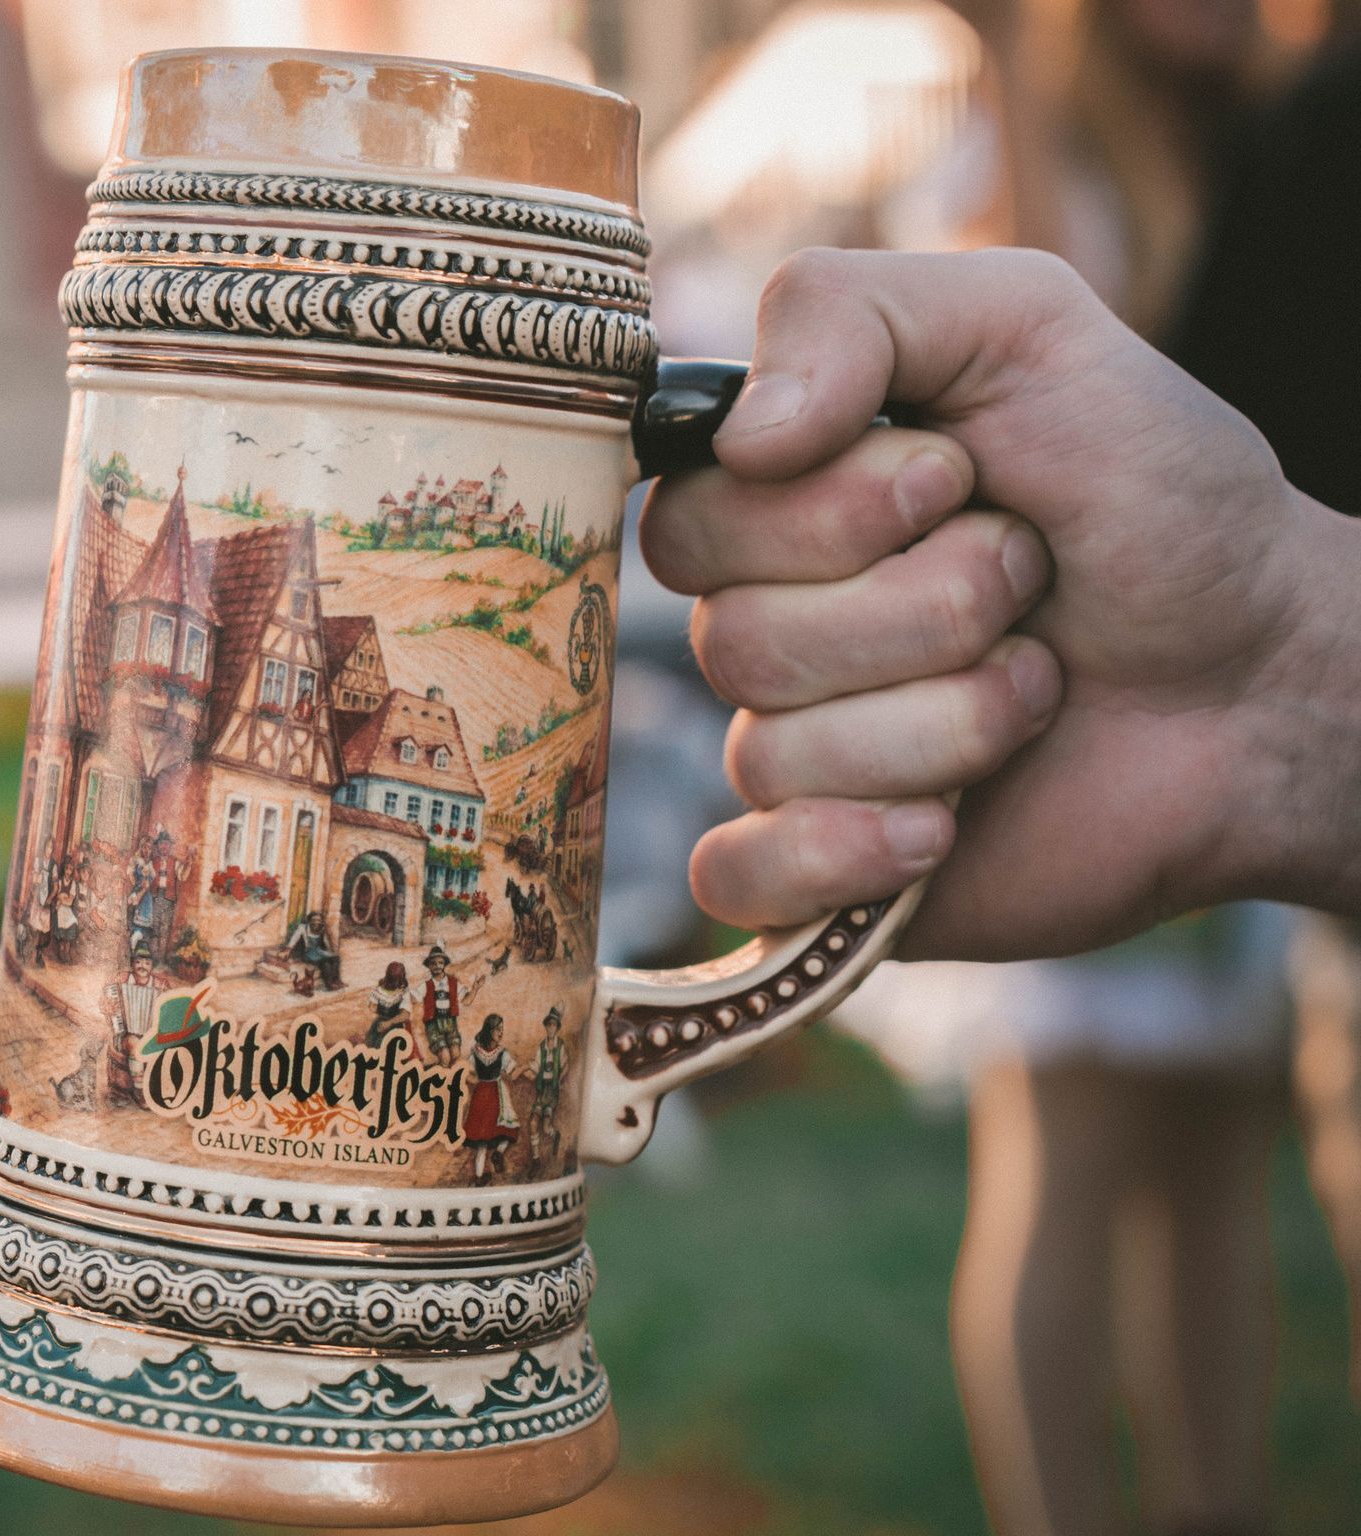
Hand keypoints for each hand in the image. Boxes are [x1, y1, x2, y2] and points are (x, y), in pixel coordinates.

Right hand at [640, 247, 1360, 959]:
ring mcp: (796, 756)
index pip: (686, 519)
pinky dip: (838, 853)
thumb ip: (850, 311)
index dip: (825, 512)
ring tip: (1040, 687)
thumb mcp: (1025, 327)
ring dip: (951, 718)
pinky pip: (741, 879)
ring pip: (773, 755)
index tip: (958, 480)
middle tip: (1028, 583)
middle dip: (923, 609)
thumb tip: (737, 438)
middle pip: (735, 641)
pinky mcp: (831, 872)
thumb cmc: (1154, 499)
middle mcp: (770, 629)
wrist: (1270, 675)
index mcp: (782, 506)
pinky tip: (942, 828)